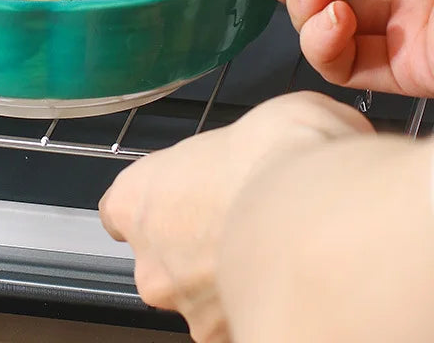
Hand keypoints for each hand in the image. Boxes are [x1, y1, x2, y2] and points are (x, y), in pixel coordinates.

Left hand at [98, 92, 372, 341]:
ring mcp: (191, 309)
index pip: (120, 212)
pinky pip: (243, 320)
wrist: (316, 220)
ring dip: (232, 279)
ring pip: (204, 297)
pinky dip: (264, 304)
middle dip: (200, 247)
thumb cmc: (276, 158)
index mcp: (137, 200)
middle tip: (248, 221)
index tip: (182, 197)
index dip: (156, 204)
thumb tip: (311, 130)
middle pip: (164, 260)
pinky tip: (294, 279)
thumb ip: (263, 135)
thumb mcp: (273, 115)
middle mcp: (152, 262)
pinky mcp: (236, 336)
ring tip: (279, 251)